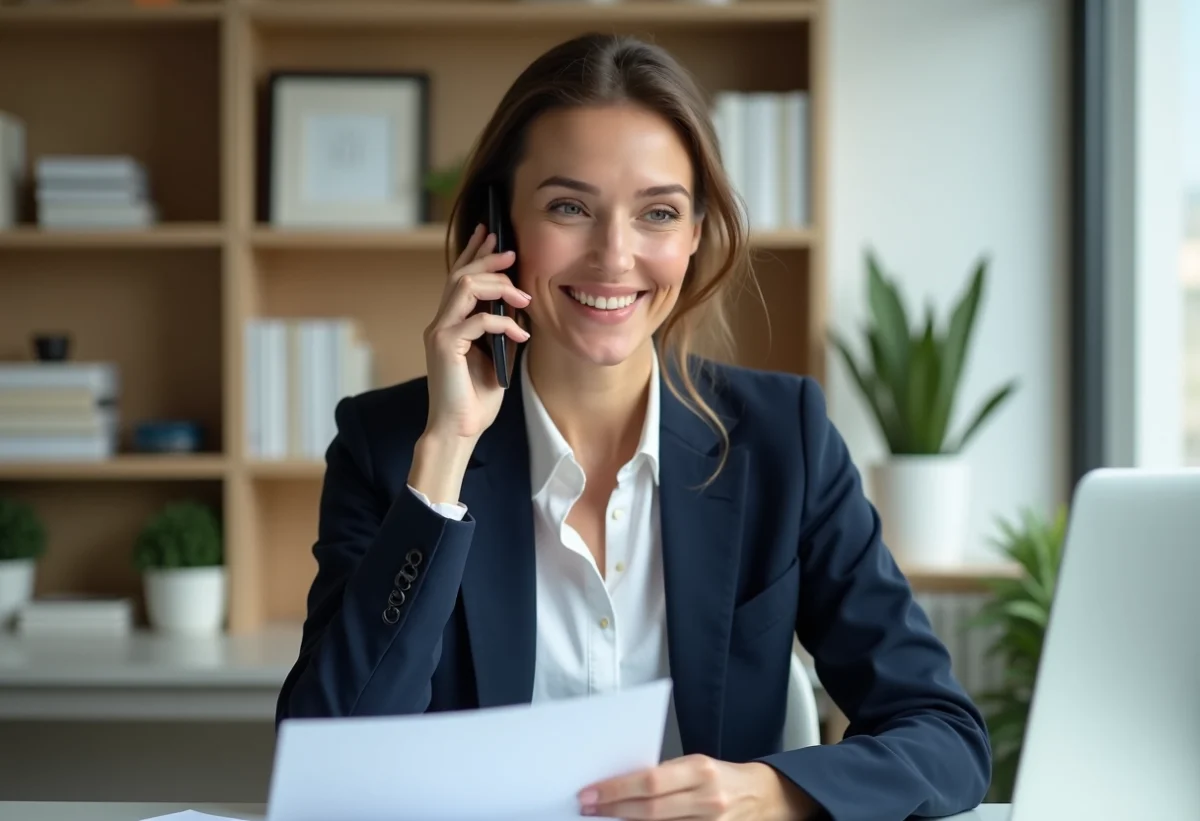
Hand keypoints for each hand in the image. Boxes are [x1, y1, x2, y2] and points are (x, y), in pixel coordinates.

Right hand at [422, 223, 530, 441]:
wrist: (458, 430)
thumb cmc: (475, 400)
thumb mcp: (498, 359)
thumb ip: (503, 332)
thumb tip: (521, 309)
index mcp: (450, 324)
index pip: (459, 278)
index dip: (474, 253)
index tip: (492, 235)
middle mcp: (440, 323)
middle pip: (460, 274)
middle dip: (487, 259)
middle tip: (512, 252)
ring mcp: (439, 332)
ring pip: (464, 287)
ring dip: (498, 286)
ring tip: (523, 297)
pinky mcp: (444, 345)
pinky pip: (477, 320)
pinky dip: (504, 324)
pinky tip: (521, 337)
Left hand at [577, 756, 818, 819]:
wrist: (764, 796)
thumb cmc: (723, 776)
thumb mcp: (697, 764)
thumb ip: (665, 774)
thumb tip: (622, 784)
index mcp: (701, 770)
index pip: (650, 781)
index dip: (617, 789)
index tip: (590, 792)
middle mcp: (707, 799)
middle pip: (651, 810)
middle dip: (614, 810)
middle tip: (588, 808)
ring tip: (604, 819)